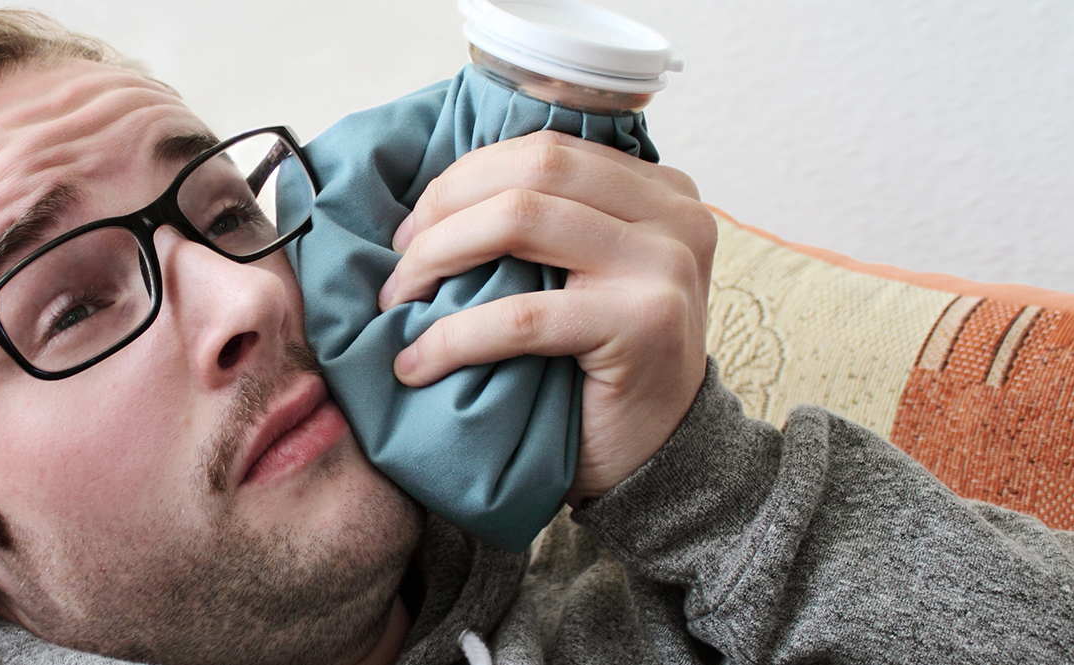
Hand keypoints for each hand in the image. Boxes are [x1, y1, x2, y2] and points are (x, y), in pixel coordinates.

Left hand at [378, 131, 714, 506]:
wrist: (659, 460)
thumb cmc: (601, 369)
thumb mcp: (586, 275)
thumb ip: (548, 225)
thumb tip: (434, 196)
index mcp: (659, 191)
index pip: (545, 151)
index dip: (464, 179)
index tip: (414, 227)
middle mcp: (675, 215)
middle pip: (532, 170)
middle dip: (446, 207)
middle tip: (399, 260)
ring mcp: (664, 266)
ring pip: (520, 221)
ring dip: (437, 257)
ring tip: (398, 301)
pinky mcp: (644, 324)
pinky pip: (521, 314)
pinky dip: (453, 336)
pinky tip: (416, 363)